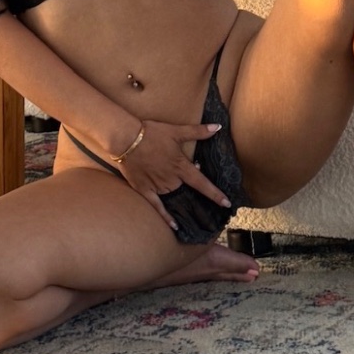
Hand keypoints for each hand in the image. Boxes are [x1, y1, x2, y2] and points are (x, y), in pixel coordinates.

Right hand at [114, 118, 231, 231]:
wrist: (126, 139)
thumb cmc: (152, 133)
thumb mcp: (176, 131)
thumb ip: (198, 131)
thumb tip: (217, 127)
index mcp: (181, 166)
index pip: (202, 183)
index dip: (215, 194)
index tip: (227, 203)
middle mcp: (171, 179)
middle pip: (187, 189)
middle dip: (192, 188)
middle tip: (191, 181)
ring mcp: (158, 186)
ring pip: (174, 196)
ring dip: (180, 197)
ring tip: (181, 192)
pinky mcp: (145, 190)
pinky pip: (157, 206)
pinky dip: (166, 216)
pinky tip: (174, 225)